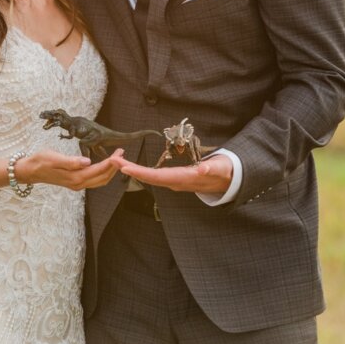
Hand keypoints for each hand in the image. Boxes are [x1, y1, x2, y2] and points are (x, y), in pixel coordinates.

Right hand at [13, 148, 122, 190]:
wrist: (30, 171)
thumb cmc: (40, 161)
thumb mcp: (54, 158)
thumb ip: (71, 161)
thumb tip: (87, 162)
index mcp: (75, 177)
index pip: (99, 170)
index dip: (111, 162)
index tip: (120, 152)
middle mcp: (78, 184)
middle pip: (103, 177)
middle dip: (114, 166)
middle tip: (122, 152)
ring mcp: (77, 185)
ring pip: (100, 180)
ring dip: (110, 170)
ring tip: (117, 157)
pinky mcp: (75, 183)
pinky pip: (94, 180)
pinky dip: (103, 172)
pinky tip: (106, 164)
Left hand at [116, 153, 233, 194]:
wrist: (229, 180)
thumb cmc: (224, 172)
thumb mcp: (220, 168)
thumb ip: (211, 168)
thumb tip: (201, 170)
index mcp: (184, 178)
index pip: (158, 177)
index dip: (141, 173)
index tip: (125, 168)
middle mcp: (177, 182)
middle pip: (150, 178)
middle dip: (132, 171)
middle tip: (115, 161)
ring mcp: (176, 181)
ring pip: (152, 177)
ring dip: (136, 171)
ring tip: (121, 163)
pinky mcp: (176, 178)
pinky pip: (156, 176)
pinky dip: (144, 171)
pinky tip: (136, 167)